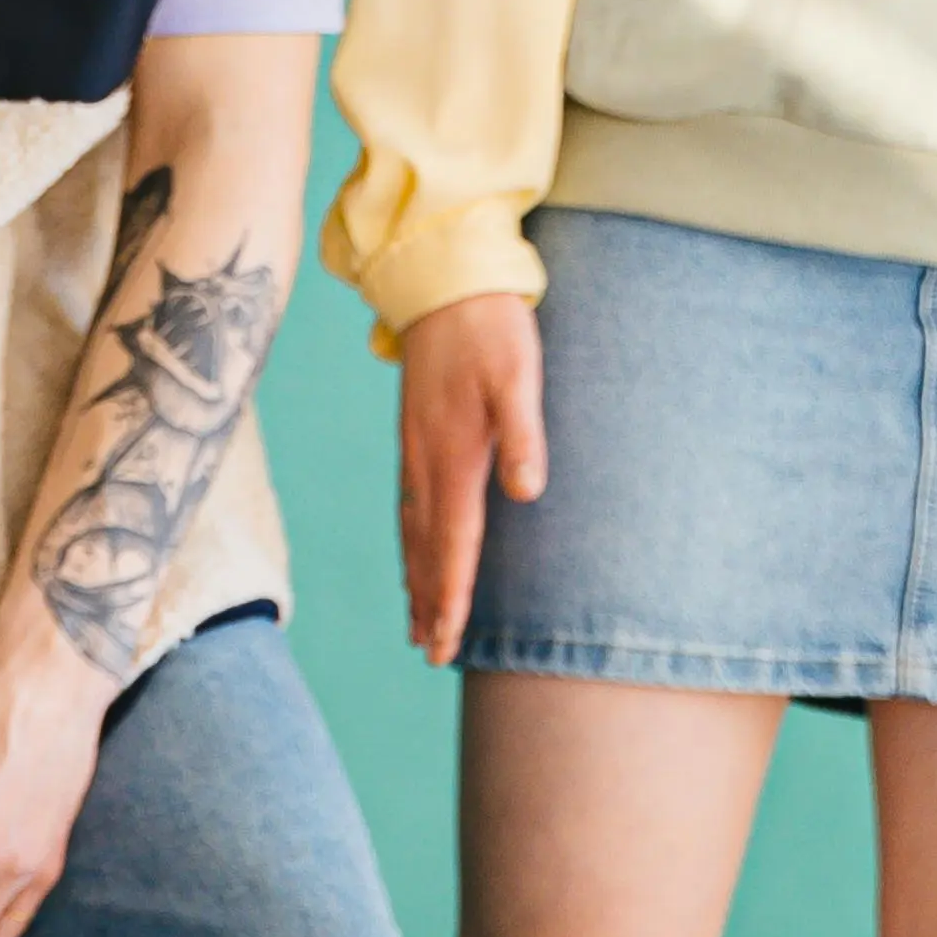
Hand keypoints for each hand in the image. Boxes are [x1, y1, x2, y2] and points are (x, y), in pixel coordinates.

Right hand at [389, 292, 542, 666]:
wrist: (443, 283)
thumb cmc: (490, 329)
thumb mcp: (519, 374)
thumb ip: (524, 433)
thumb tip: (528, 490)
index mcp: (454, 456)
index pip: (454, 542)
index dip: (451, 594)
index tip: (446, 639)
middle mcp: (426, 463)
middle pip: (426, 550)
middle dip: (428, 604)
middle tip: (430, 653)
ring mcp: (415, 452)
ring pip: (412, 534)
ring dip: (415, 582)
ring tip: (416, 624)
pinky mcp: (415, 438)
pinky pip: (408, 508)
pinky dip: (410, 545)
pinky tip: (413, 556)